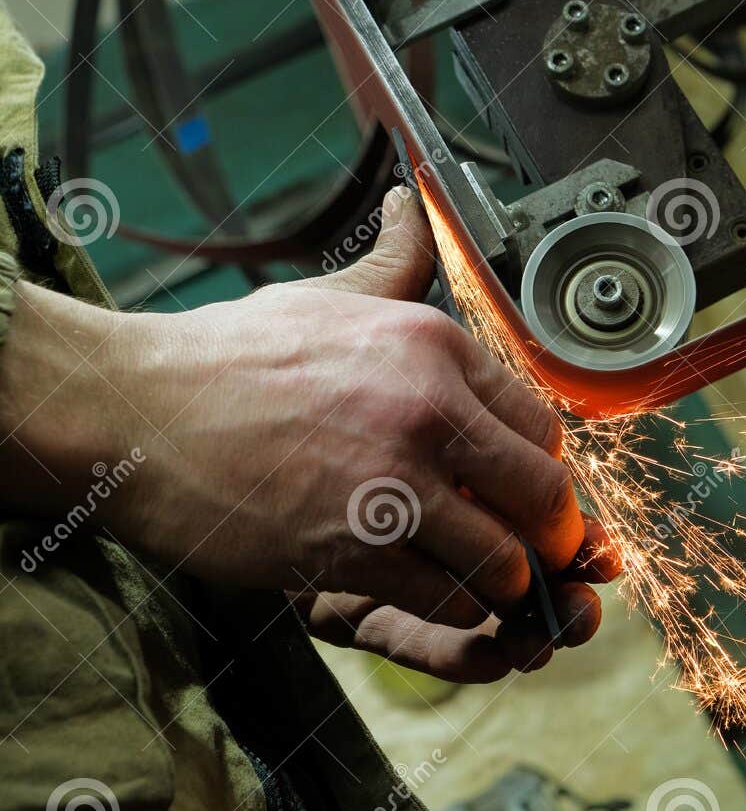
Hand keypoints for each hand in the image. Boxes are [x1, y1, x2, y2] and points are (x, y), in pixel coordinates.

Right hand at [1, 186, 617, 678]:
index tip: (516, 492)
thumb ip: (391, 263)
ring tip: (471, 579)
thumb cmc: (223, 358)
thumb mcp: (324, 294)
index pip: (544, 425)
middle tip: (520, 552)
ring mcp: (394, 484)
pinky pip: (446, 599)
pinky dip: (447, 608)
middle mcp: (428, 410)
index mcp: (434, 345)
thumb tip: (412, 202)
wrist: (136, 412)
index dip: (537, 469)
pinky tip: (421, 591)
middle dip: (542, 537)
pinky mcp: (354, 550)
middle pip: (544, 499)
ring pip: (504, 563)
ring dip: (497, 583)